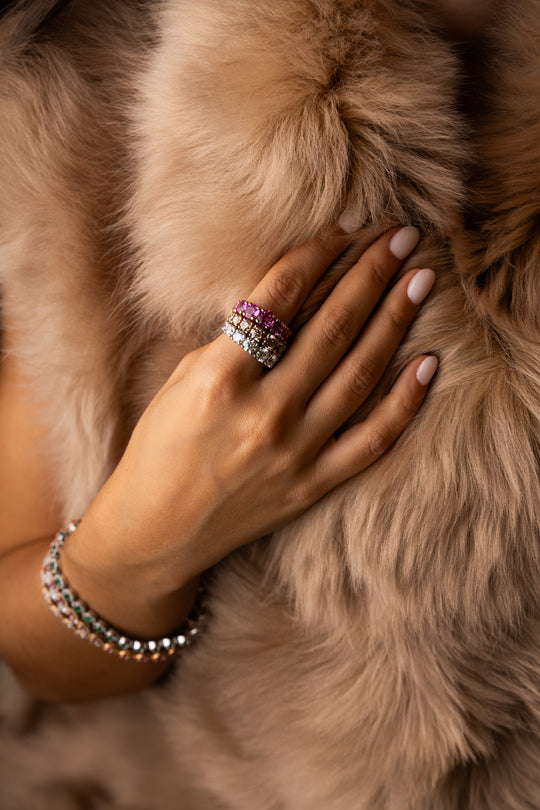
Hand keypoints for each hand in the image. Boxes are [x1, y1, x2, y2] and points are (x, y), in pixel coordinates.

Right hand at [71, 223, 436, 597]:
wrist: (156, 533)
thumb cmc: (159, 451)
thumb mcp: (180, 383)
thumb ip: (233, 345)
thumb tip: (285, 305)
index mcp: (220, 379)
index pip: (279, 298)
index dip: (316, 254)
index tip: (343, 226)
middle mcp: (264, 412)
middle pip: (332, 327)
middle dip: (371, 274)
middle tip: (402, 236)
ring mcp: (295, 451)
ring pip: (361, 372)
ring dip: (395, 320)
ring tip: (420, 280)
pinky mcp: (314, 484)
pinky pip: (373, 439)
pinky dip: (405, 402)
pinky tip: (428, 364)